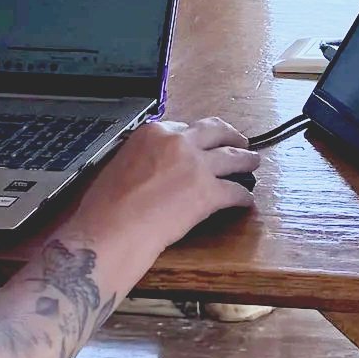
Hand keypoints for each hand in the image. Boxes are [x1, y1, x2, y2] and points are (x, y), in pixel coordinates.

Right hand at [78, 114, 257, 270]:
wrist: (110, 229)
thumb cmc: (105, 205)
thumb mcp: (119, 163)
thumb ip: (141, 157)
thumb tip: (149, 166)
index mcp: (153, 132)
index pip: (184, 128)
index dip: (196, 138)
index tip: (201, 143)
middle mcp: (178, 142)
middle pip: (215, 131)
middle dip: (230, 136)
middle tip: (239, 142)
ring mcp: (196, 165)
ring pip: (233, 157)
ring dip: (246, 160)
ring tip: (253, 163)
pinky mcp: (208, 192)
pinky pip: (235, 191)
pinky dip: (243, 196)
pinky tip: (246, 200)